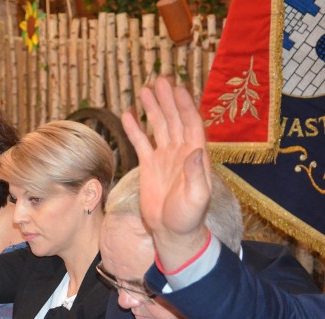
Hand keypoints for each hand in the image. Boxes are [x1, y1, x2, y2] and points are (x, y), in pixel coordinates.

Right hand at [121, 76, 211, 270]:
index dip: (185, 106)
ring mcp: (164, 157)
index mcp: (195, 156)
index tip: (178, 88)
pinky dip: (134, 129)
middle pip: (174, 119)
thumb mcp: (197, 198)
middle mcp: (181, 151)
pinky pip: (141, 143)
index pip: (191, 124)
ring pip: (158, 127)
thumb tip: (196, 151)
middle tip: (160, 80)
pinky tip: (127, 115)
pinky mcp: (149, 166)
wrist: (172, 232)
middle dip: (167, 99)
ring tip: (144, 89)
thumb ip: (197, 175)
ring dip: (152, 108)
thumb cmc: (188, 218)